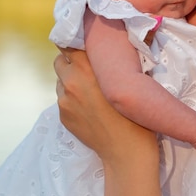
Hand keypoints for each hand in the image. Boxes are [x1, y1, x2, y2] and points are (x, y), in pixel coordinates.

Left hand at [54, 47, 168, 195]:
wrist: (126, 152)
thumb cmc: (135, 114)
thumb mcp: (126, 81)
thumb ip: (110, 63)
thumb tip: (104, 49)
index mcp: (87, 69)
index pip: (69, 44)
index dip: (76, 44)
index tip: (85, 47)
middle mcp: (71, 82)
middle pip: (60, 60)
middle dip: (72, 63)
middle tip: (88, 70)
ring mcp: (64, 101)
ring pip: (60, 81)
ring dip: (71, 81)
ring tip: (90, 92)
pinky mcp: (63, 116)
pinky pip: (63, 99)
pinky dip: (72, 99)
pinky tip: (89, 109)